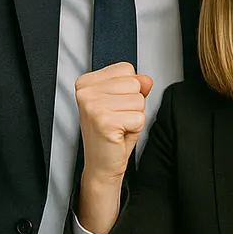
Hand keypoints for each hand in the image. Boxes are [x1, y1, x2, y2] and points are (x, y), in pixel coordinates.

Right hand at [74, 63, 152, 233]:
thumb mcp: (124, 104)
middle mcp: (86, 91)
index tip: (114, 106)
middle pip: (134, 83)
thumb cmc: (111, 135)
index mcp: (87, 82)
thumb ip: (135, 87)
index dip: (128, 90)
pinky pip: (139, 117)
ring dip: (135, 116)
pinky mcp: (104, 121)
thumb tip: (146, 79)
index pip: (126, 68)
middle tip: (118, 119)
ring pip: (139, 100)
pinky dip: (135, 128)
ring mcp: (93, 105)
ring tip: (119, 126)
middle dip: (133, 104)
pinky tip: (119, 134)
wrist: (102, 164)